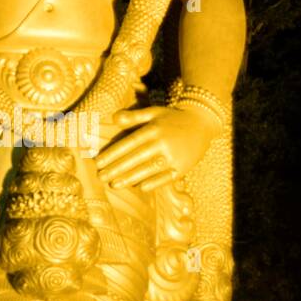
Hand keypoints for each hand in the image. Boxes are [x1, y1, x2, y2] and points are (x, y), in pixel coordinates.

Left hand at [95, 105, 219, 191]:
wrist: (202, 123)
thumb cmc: (172, 118)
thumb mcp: (154, 112)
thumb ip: (133, 116)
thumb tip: (113, 118)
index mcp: (153, 129)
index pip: (129, 143)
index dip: (113, 153)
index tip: (98, 163)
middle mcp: (163, 142)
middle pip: (136, 158)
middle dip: (117, 168)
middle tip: (101, 177)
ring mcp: (174, 156)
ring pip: (149, 169)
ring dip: (130, 178)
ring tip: (114, 185)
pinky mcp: (183, 167)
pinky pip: (167, 177)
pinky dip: (154, 183)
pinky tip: (140, 188)